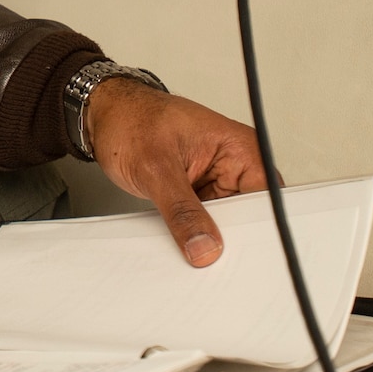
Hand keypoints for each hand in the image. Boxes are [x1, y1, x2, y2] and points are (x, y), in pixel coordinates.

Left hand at [85, 79, 267, 267]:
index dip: (260, 229)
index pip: (268, 198)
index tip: (243, 253)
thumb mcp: (155, 168)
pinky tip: (187, 246)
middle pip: (251, 217)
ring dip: (212, 240)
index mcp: (239, 148)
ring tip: (197, 253)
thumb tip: (205, 246)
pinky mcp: (198, 194)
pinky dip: (196, 235)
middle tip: (214, 256)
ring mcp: (216, 181)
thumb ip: (181, 211)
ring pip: (227, 224)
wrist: (104, 115)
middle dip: (234, 239)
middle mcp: (234, 165)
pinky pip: (206, 223)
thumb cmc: (130, 119)